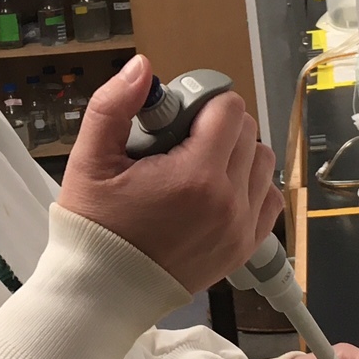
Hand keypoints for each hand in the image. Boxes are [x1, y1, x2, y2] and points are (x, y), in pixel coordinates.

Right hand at [57, 54, 283, 292]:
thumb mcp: (89, 161)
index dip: (201, 103)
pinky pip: (269, 200)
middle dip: (216, 126)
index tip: (175, 118)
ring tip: (197, 166)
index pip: (228, 110)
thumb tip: (142, 66)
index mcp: (195, 176)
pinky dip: (250, 188)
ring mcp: (241, 228)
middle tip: (178, 142)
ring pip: (262, 162)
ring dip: (236, 154)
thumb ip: (114, 106)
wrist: (103, 292)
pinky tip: (217, 191)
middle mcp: (229, 202)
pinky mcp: (243, 248)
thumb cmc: (95, 227)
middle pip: (247, 132)